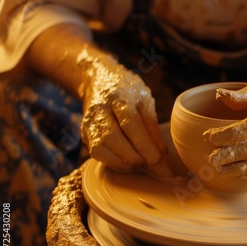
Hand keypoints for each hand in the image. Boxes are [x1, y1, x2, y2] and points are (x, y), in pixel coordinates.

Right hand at [79, 54, 177, 180]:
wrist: (99, 79)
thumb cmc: (128, 91)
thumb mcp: (145, 100)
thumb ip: (152, 125)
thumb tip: (162, 153)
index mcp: (119, 97)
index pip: (131, 125)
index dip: (145, 146)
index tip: (160, 162)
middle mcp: (100, 110)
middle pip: (113, 139)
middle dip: (135, 158)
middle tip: (154, 166)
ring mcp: (89, 122)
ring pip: (101, 149)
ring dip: (124, 163)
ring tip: (142, 165)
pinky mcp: (84, 133)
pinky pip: (96, 154)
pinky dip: (114, 163)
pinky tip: (128, 164)